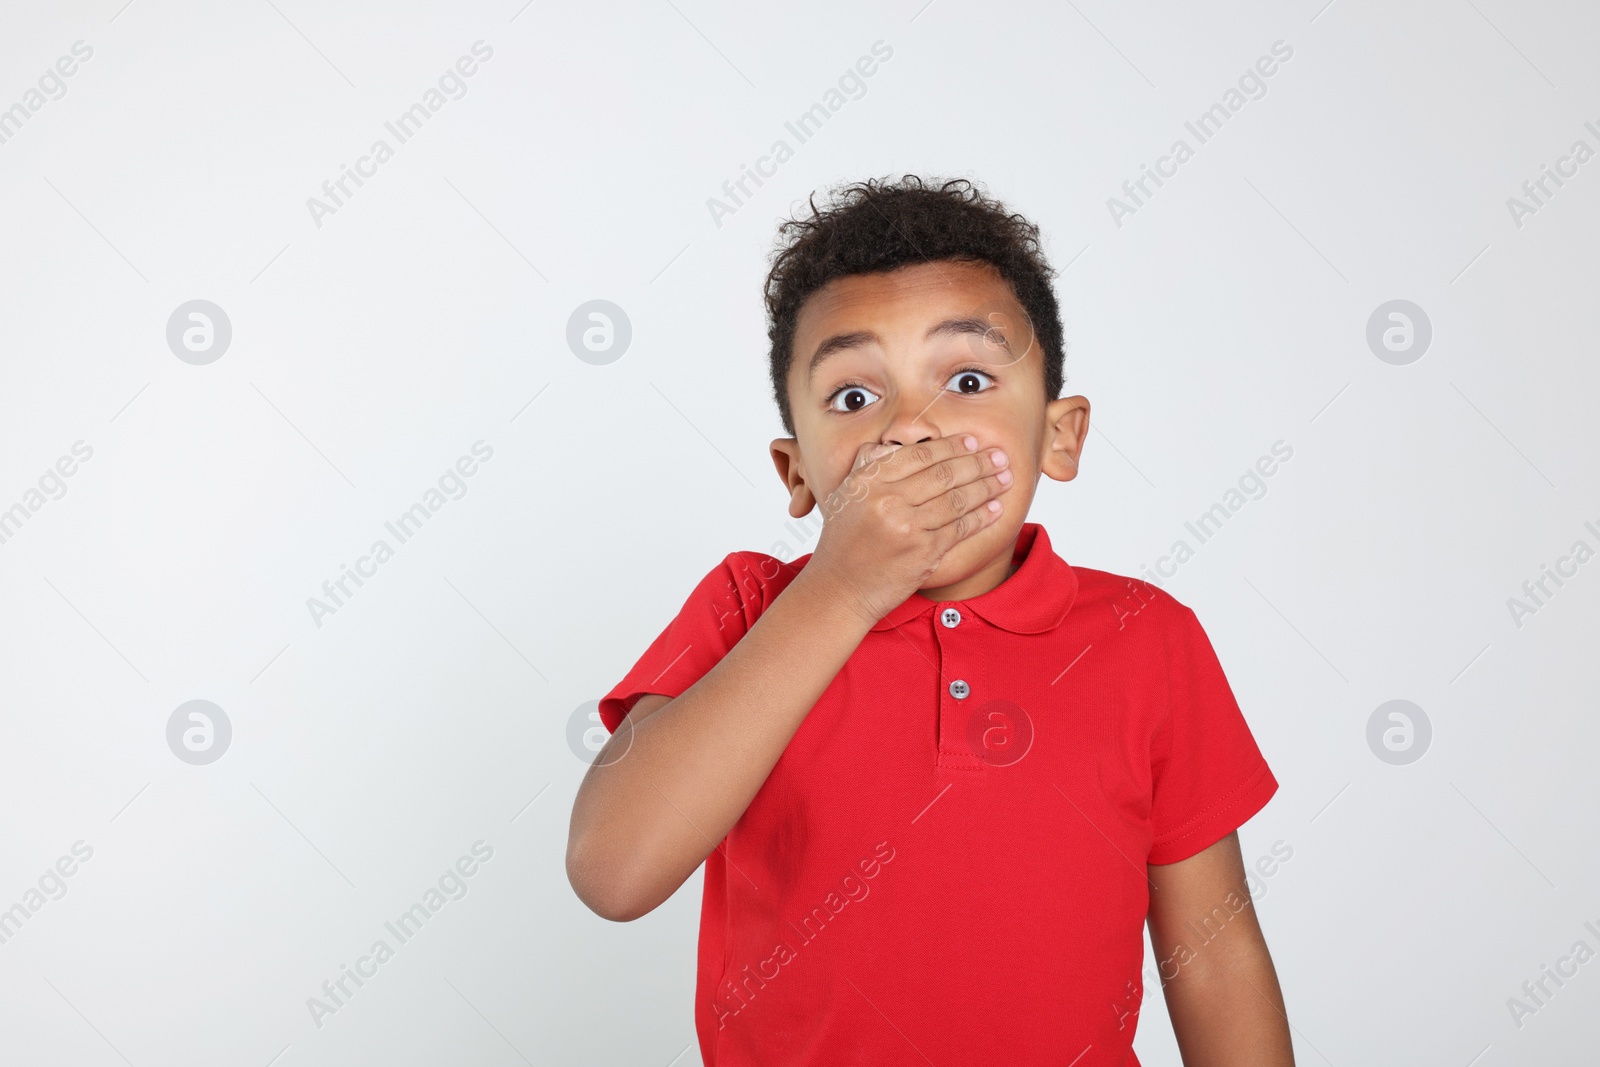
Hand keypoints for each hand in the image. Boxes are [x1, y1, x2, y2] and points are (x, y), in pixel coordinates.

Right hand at [802, 434, 1012, 625]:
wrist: (839, 589)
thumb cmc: (843, 543)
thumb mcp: (845, 496)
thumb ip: (868, 467)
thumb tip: (893, 445)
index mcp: (868, 481)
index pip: (919, 456)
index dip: (951, 446)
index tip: (973, 442)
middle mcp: (886, 500)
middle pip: (943, 474)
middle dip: (977, 463)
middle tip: (999, 456)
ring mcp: (906, 526)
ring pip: (956, 500)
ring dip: (986, 487)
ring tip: (1004, 478)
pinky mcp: (922, 552)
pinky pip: (959, 528)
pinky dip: (981, 517)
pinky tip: (995, 508)